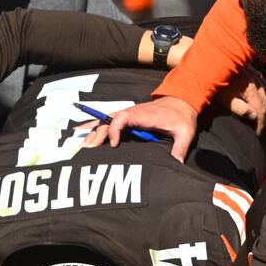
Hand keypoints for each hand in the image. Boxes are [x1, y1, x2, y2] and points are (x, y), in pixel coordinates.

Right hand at [83, 96, 197, 161]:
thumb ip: (181, 147)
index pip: (124, 118)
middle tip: (86, 149)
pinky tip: (81, 131)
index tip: (114, 144)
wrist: (181, 102)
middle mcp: (132, 113)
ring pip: (105, 120)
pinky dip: (94, 126)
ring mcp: (128, 114)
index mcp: (144, 115)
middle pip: (109, 120)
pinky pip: (107, 121)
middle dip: (97, 134)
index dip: (115, 129)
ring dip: (92, 130)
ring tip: (79, 143)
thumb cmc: (181, 117)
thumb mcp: (185, 132)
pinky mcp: (126, 118)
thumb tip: (177, 163)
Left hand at [214, 69, 265, 137]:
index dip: (261, 124)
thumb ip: (240, 109)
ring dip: (265, 104)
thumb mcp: (225, 100)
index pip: (262, 110)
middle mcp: (257, 81)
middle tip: (258, 127)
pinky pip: (262, 84)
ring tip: (258, 114)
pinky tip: (257, 97)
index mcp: (252, 90)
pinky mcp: (251, 70)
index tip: (258, 134)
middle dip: (264, 115)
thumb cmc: (215, 83)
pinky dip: (262, 94)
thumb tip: (255, 117)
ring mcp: (255, 74)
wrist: (210, 62)